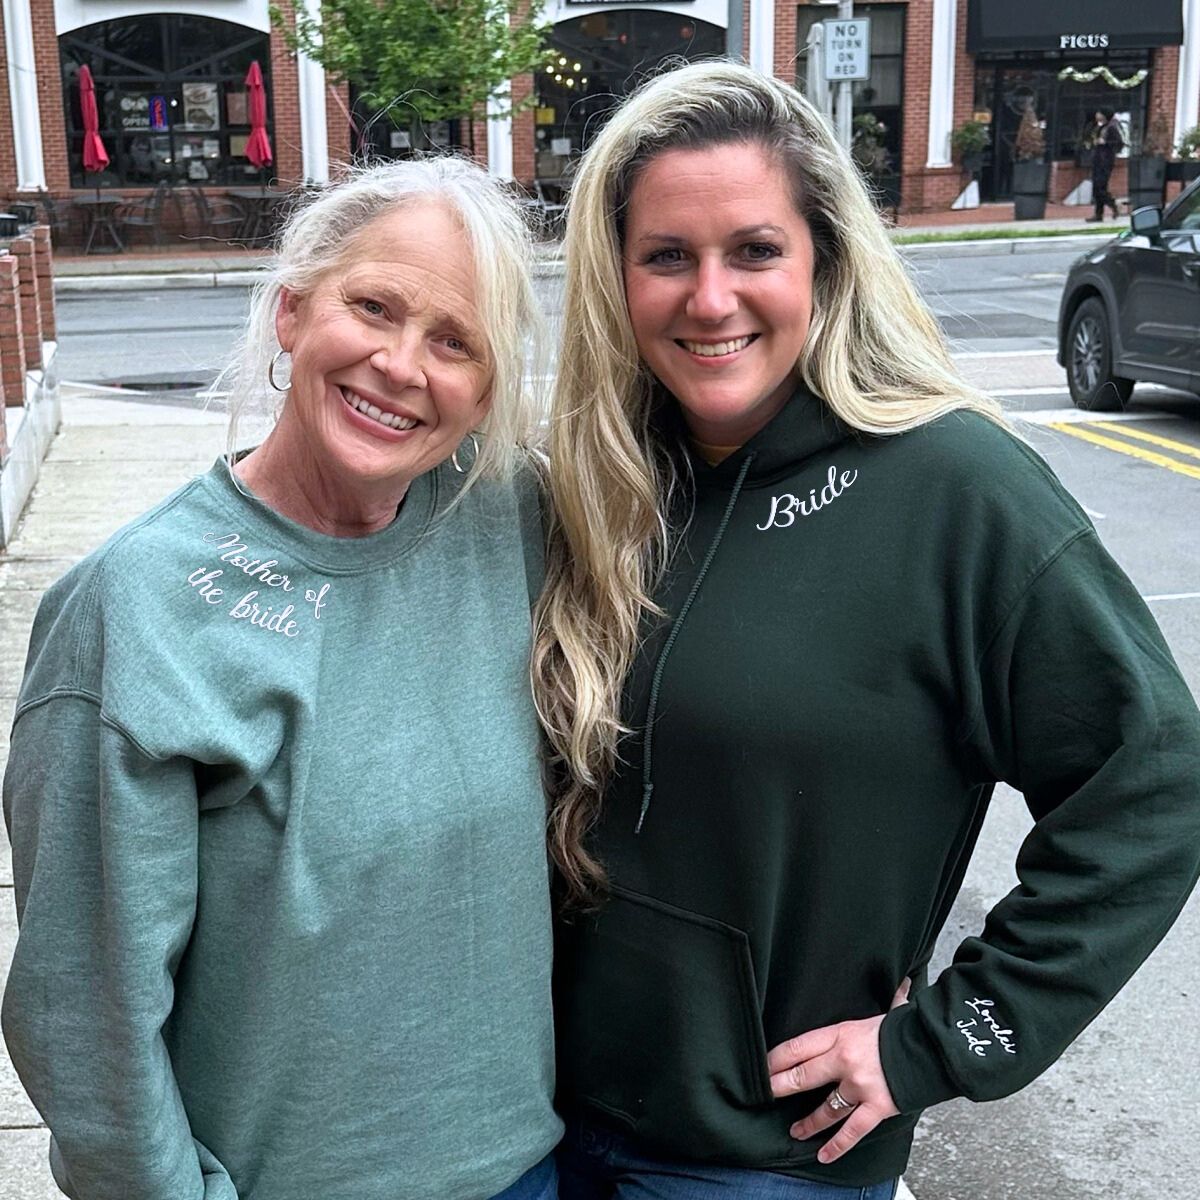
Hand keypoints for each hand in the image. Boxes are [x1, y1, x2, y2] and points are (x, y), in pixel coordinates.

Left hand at [766, 978, 909, 1164]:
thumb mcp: (882, 1011)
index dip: (776, 1058)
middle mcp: (845, 1060)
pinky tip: (823, 1155)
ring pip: (825, 1108)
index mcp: (841, 1033)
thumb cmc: (909, 1028)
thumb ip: (877, 1004)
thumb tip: (899, 983)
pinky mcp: (876, 1107)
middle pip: (802, 1075)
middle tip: (764, 1094)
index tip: (762, 1065)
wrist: (937, 1046)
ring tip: (795, 1131)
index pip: (798, 1046)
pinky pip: (852, 1131)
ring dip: (808, 1122)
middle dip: (779, 1086)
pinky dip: (837, 1146)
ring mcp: (860, 1086)